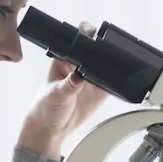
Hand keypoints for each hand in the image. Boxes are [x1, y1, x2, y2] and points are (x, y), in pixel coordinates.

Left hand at [18, 22, 108, 159]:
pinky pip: (113, 82)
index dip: (87, 33)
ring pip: (107, 64)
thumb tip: (79, 76)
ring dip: (113, 64)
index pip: (78, 39)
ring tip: (112, 70)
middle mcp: (79, 65)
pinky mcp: (100, 90)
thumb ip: (68, 84)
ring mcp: (91, 77)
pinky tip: (116, 84)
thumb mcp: (56, 94)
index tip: (95, 34)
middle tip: (108, 53)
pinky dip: (117, 82)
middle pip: (96, 49)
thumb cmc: (45, 107)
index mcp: (65, 59)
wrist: (51, 128)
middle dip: (104, 47)